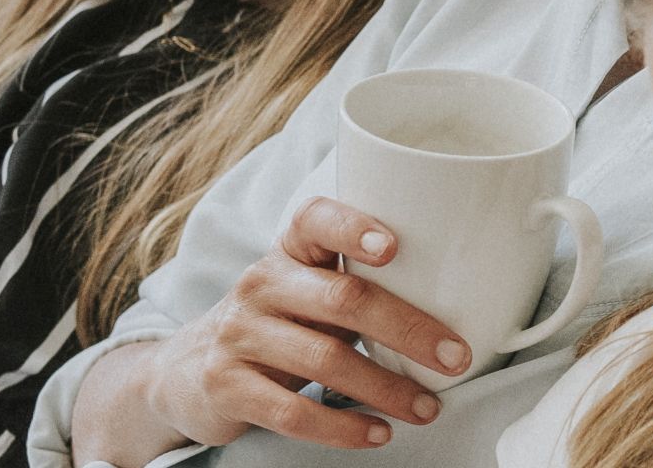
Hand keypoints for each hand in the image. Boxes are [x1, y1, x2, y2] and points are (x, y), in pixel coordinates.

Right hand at [136, 198, 465, 449]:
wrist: (189, 372)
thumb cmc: (279, 325)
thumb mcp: (308, 292)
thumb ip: (360, 285)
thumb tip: (463, 303)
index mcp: (289, 252)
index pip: (315, 220)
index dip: (353, 227)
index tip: (394, 247)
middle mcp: (261, 284)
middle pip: (342, 298)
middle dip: (408, 329)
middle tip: (456, 356)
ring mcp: (240, 335)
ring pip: (325, 359)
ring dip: (386, 389)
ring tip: (427, 407)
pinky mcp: (228, 385)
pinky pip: (293, 411)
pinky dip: (342, 427)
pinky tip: (377, 433)